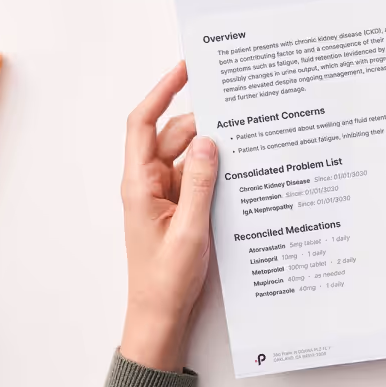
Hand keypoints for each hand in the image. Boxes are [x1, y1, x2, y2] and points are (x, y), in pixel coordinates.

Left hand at [119, 61, 217, 371]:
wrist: (161, 318)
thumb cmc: (165, 282)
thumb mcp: (189, 230)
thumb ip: (200, 183)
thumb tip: (208, 140)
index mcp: (139, 184)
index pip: (145, 123)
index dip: (162, 90)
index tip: (186, 68)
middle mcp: (149, 184)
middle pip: (175, 135)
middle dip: (203, 123)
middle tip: (238, 111)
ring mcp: (165, 196)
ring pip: (190, 156)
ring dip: (213, 150)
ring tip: (246, 145)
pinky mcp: (181, 208)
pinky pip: (199, 178)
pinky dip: (217, 172)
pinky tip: (241, 174)